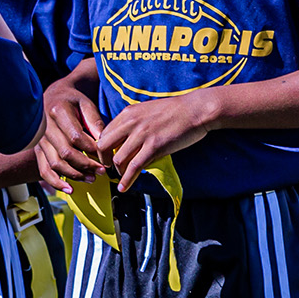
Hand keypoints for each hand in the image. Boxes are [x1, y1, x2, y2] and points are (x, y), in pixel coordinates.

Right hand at [35, 79, 107, 193]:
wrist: (54, 96)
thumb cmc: (73, 101)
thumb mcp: (86, 104)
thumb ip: (95, 123)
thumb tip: (104, 144)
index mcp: (57, 111)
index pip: (76, 136)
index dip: (92, 149)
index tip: (105, 156)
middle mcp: (45, 127)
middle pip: (66, 152)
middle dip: (86, 165)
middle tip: (102, 170)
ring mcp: (39, 140)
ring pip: (56, 163)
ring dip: (75, 175)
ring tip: (92, 178)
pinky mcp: (38, 150)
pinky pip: (44, 170)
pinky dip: (56, 182)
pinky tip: (70, 189)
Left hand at [98, 93, 215, 191]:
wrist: (195, 110)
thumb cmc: (175, 111)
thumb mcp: (147, 111)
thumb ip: (134, 123)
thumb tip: (126, 140)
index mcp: (128, 113)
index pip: (105, 133)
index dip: (103, 148)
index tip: (107, 156)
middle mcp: (130, 123)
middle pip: (103, 146)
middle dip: (103, 160)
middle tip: (109, 168)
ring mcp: (141, 135)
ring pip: (117, 159)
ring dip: (118, 172)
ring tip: (122, 177)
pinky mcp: (154, 147)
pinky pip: (134, 167)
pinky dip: (127, 180)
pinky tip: (124, 187)